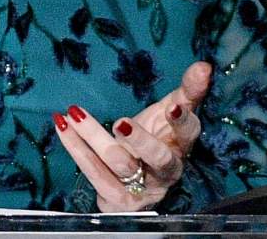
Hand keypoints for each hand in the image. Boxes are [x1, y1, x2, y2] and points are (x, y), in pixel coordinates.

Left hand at [53, 61, 211, 210]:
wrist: (137, 183)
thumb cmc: (156, 138)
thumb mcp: (169, 111)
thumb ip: (187, 90)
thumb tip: (204, 66)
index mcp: (181, 146)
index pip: (188, 134)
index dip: (182, 122)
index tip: (172, 106)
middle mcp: (166, 171)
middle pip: (159, 158)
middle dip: (141, 141)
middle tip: (121, 122)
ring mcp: (143, 190)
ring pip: (120, 164)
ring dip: (94, 137)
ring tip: (74, 114)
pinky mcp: (118, 199)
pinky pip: (94, 174)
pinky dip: (75, 148)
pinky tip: (63, 127)